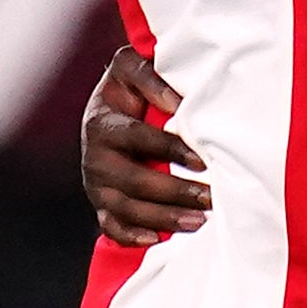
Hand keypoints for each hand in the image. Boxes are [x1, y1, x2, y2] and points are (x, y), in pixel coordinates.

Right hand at [79, 48, 209, 246]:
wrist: (106, 109)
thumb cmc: (129, 87)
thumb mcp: (131, 67)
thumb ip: (151, 77)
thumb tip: (178, 104)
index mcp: (102, 123)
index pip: (137, 139)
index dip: (169, 149)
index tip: (202, 161)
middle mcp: (95, 157)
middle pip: (134, 181)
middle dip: (175, 192)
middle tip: (211, 199)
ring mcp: (96, 185)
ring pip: (127, 209)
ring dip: (164, 218)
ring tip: (200, 222)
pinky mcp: (101, 204)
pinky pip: (112, 227)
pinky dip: (132, 236)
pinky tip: (158, 240)